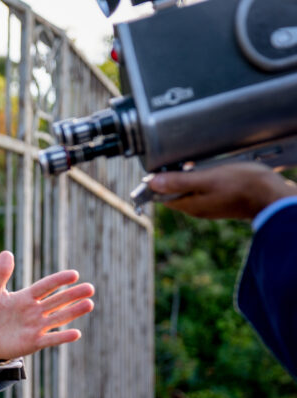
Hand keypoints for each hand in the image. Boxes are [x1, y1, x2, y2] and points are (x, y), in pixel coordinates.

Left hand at [0, 251, 94, 360]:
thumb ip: (1, 274)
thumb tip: (7, 252)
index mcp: (27, 297)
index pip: (46, 286)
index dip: (58, 280)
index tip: (74, 274)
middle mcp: (36, 310)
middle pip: (57, 301)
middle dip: (73, 295)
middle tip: (90, 288)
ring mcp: (37, 326)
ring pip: (58, 318)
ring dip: (74, 312)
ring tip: (89, 304)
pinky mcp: (34, 342)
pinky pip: (50, 339)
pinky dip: (62, 337)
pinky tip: (76, 333)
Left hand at [149, 162, 296, 219]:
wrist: (270, 195)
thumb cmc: (241, 185)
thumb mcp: (207, 178)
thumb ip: (179, 181)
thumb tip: (152, 182)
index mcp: (189, 205)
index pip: (162, 196)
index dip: (156, 183)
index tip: (157, 169)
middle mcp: (197, 209)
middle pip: (175, 193)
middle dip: (172, 178)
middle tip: (176, 163)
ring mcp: (209, 206)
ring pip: (189, 191)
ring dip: (188, 177)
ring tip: (194, 164)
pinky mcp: (220, 201)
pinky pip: (203, 190)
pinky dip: (201, 179)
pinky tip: (208, 169)